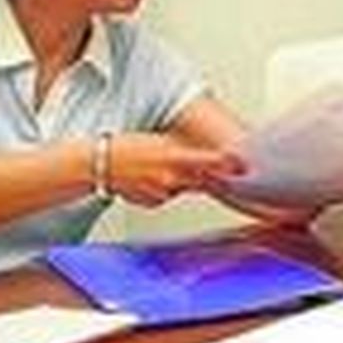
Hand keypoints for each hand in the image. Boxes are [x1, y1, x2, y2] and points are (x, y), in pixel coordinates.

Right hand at [107, 133, 244, 207]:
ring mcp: (162, 193)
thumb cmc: (126, 146)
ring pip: (185, 187)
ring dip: (186, 180)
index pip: (210, 162)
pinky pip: (168, 195)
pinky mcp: (153, 202)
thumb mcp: (160, 139)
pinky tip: (152, 178)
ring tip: (164, 166)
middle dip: (216, 175)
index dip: (229, 164)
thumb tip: (206, 152)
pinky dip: (167, 188)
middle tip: (231, 171)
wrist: (97, 164)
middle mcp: (171, 178)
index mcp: (175, 157)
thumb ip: (185, 148)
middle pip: (204, 180)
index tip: (244, 164)